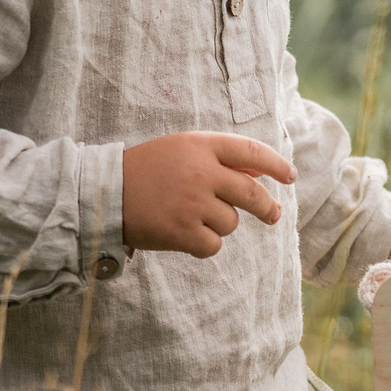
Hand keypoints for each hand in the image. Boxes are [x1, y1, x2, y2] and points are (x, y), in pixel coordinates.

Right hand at [121, 133, 294, 256]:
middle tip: (273, 214)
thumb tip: (262, 171)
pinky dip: (203, 244)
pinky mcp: (182, 231)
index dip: (277, 164)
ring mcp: (192, 203)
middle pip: (252, 192)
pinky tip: (183, 235)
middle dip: (267, 207)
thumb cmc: (145, 170)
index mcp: (201, 146)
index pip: (252, 151)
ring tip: (189, 216)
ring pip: (231, 222)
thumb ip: (219, 158)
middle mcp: (201, 172)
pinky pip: (213, 245)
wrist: (101, 194)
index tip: (290, 176)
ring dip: (219, 224)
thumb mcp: (180, 150)